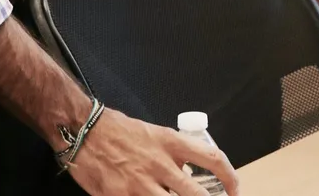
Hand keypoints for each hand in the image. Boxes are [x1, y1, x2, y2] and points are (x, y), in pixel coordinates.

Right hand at [68, 108, 239, 195]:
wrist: (84, 132)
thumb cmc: (117, 130)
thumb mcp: (153, 134)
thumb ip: (173, 154)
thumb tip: (189, 174)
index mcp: (171, 143)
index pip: (212, 159)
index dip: (230, 177)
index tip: (235, 189)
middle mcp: (161, 164)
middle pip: (198, 195)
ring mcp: (142, 185)